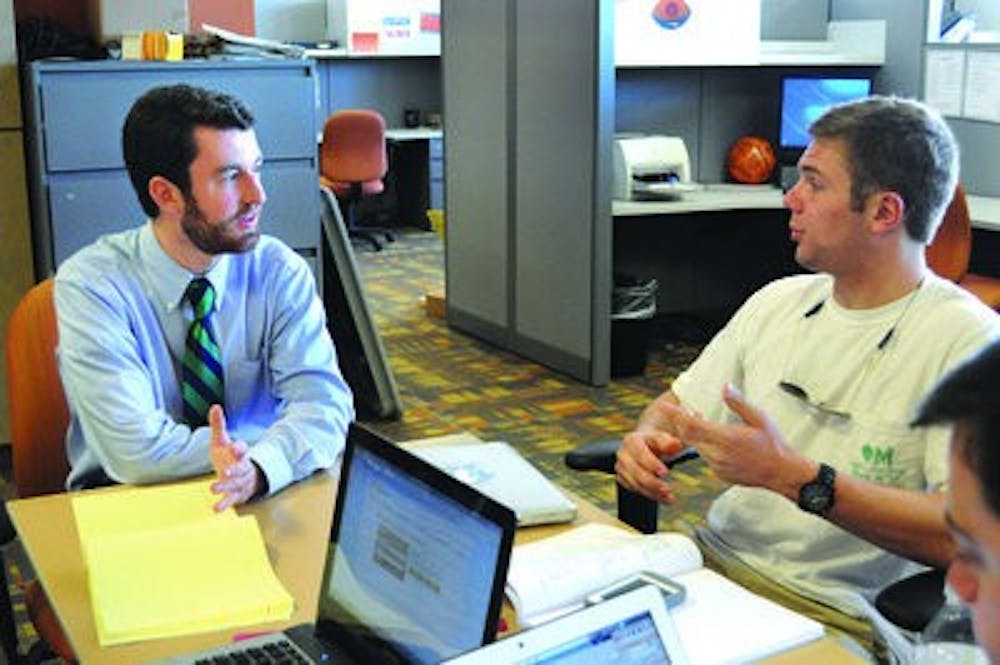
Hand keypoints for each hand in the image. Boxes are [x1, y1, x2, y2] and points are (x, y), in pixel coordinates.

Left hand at [208, 404, 264, 510]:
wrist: (243, 476)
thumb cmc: (228, 457)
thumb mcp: (222, 440)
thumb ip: (218, 425)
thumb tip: (215, 406)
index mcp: (239, 454)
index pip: (242, 449)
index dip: (239, 448)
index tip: (236, 447)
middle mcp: (242, 468)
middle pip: (241, 468)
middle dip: (235, 470)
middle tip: (227, 471)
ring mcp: (240, 482)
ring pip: (235, 484)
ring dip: (225, 487)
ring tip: (213, 488)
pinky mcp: (236, 495)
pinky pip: (231, 500)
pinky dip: (224, 504)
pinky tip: (215, 509)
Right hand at [615, 428, 686, 504]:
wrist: (648, 446)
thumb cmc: (657, 441)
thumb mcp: (664, 438)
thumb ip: (669, 441)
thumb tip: (674, 444)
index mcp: (632, 440)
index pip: (640, 453)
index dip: (652, 463)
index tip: (665, 472)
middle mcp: (623, 454)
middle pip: (636, 471)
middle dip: (652, 482)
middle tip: (668, 489)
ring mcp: (621, 467)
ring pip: (635, 483)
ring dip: (653, 492)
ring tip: (669, 497)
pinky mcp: (622, 478)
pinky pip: (635, 489)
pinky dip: (650, 495)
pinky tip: (663, 497)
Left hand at [665, 384, 810, 493]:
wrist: (783, 473)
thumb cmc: (774, 444)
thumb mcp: (759, 418)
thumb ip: (738, 403)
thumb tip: (725, 387)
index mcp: (726, 438)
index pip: (692, 424)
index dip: (676, 414)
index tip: (665, 406)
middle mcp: (718, 454)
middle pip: (689, 436)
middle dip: (684, 423)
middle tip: (687, 411)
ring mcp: (718, 466)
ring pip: (697, 447)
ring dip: (696, 435)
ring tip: (705, 423)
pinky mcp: (720, 474)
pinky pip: (706, 458)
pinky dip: (706, 447)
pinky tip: (716, 441)